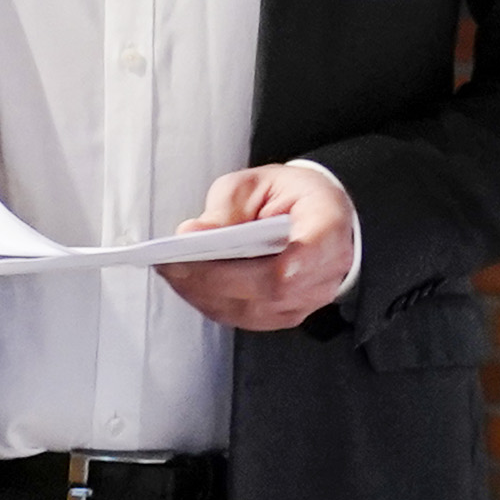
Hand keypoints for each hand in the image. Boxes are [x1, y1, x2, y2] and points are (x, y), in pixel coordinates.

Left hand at [160, 160, 359, 331]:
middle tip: (174, 262)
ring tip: (170, 271)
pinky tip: (185, 283)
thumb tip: (194, 233)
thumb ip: (228, 207)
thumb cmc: (289, 197)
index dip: (288, 261)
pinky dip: (208, 300)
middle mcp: (326, 270)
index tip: (250, 257)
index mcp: (328, 225)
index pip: (314, 250)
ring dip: (205, 292)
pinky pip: (243, 316)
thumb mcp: (257, 183)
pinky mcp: (282, 315)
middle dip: (216, 276)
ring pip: (253, 308)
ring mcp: (307, 299)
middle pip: (272, 287)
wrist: (313, 216)